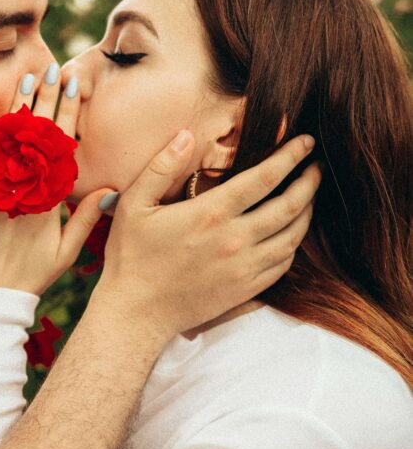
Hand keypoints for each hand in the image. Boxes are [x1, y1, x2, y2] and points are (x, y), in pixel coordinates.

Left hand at [0, 66, 117, 293]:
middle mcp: (25, 188)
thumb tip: (113, 190)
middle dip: (44, 98)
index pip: (61, 145)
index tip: (72, 85)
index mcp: (50, 198)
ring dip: (16, 107)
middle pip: (36, 134)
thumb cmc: (30, 276)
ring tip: (25, 78)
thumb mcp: (66, 252)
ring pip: (8, 141)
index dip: (67, 112)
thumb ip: (87, 218)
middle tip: (50, 69)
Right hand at [92, 131, 320, 343]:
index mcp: (210, 213)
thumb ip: (161, 166)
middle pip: (289, 206)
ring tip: (310, 196)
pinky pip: (283, 264)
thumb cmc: (131, 256)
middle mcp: (234, 240)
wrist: (136, 313)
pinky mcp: (246, 289)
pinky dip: (294, 245)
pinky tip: (291, 233)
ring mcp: (244, 268)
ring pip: (293, 237)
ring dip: (307, 212)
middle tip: (317, 166)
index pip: (265, 178)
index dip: (290, 156)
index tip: (305, 142)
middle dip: (309, 181)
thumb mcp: (134, 204)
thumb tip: (185, 135)